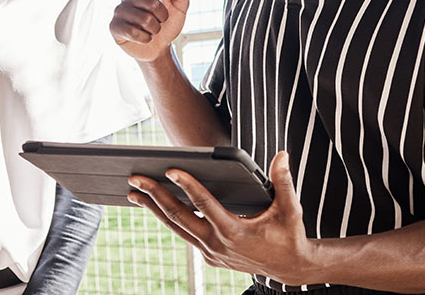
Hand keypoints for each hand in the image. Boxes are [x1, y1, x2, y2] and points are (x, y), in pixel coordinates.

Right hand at [110, 0, 198, 62]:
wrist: (158, 46)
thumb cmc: (167, 23)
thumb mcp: (179, 7)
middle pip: (150, 3)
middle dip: (162, 16)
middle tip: (160, 21)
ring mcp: (119, 10)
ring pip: (143, 20)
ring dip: (154, 29)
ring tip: (150, 29)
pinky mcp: (114, 26)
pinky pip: (133, 32)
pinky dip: (144, 38)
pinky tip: (142, 37)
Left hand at [126, 151, 317, 286]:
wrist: (290, 267)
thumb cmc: (289, 235)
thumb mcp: (290, 209)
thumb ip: (283, 181)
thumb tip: (281, 155)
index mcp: (234, 230)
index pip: (204, 203)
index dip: (187, 185)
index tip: (170, 169)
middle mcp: (217, 243)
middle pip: (179, 216)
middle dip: (154, 195)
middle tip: (135, 178)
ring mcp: (210, 252)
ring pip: (176, 227)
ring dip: (154, 208)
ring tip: (134, 192)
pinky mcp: (208, 255)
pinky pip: (184, 233)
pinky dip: (168, 218)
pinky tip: (155, 205)